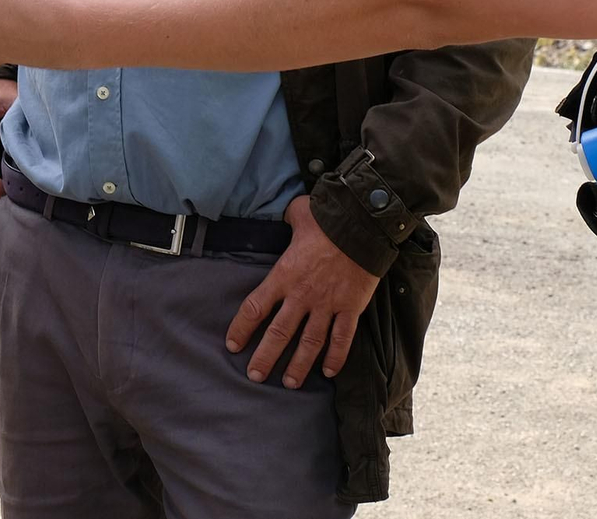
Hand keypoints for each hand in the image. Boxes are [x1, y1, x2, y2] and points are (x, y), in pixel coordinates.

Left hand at [227, 195, 380, 388]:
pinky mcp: (351, 308)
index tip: (233, 344)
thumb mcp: (299, 214)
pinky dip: (336, 357)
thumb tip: (284, 214)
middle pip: (279, 334)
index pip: (255, 307)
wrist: (363, 225)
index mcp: (284, 275)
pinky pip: (342, 338)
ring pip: (309, 343)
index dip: (242, 328)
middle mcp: (302, 295)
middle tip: (255, 376)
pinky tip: (328, 371)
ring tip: (289, 383)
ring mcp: (327, 304)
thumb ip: (288, 219)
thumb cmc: (328, 218)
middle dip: (265, 357)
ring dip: (298, 366)